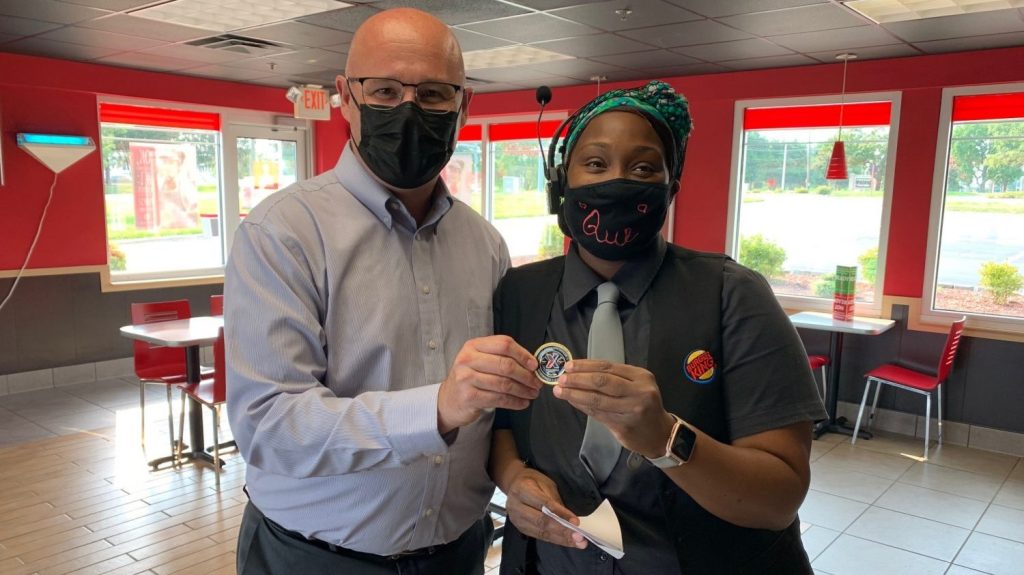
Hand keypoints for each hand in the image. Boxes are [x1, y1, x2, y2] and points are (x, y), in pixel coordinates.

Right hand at [437, 335, 540, 433]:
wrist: (449, 400)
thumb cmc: (470, 379)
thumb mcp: (480, 360)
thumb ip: (501, 357)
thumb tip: (532, 364)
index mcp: (473, 346)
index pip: (504, 344)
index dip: (523, 354)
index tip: (534, 365)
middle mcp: (467, 359)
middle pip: (505, 364)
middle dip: (526, 375)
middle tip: (536, 383)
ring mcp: (466, 378)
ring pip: (504, 384)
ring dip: (523, 390)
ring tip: (532, 394)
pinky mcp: (469, 397)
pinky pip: (499, 399)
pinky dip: (514, 402)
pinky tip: (522, 403)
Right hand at [505, 467, 586, 548]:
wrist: (515, 485)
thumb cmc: (533, 481)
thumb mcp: (545, 483)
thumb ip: (554, 500)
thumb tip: (569, 518)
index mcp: (522, 490)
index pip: (544, 504)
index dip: (560, 513)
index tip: (576, 522)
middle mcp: (516, 507)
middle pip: (541, 521)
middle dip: (562, 530)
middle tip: (579, 537)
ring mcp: (516, 520)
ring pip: (541, 532)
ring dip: (561, 539)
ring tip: (577, 542)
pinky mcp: (521, 528)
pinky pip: (540, 536)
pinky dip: (556, 539)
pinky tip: (568, 541)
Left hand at [554, 360, 674, 457]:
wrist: (660, 434)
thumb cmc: (644, 405)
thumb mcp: (637, 385)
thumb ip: (614, 377)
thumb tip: (579, 372)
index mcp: (641, 376)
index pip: (608, 367)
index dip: (585, 366)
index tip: (568, 366)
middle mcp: (639, 391)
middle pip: (602, 381)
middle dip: (578, 379)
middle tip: (561, 379)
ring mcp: (632, 410)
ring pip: (598, 399)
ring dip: (575, 394)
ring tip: (561, 391)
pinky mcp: (623, 426)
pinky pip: (598, 413)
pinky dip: (582, 406)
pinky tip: (572, 401)